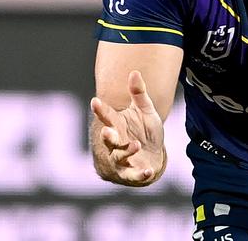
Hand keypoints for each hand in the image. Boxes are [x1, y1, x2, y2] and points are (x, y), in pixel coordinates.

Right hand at [90, 70, 165, 185]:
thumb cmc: (145, 131)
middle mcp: (116, 143)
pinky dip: (140, 174)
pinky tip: (148, 171)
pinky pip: (133, 175)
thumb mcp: (145, 111)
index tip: (95, 101)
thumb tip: (134, 72)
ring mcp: (122, 159)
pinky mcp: (131, 174)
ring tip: (136, 145)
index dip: (100, 110)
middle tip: (107, 131)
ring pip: (118, 157)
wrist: (153, 156)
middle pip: (108, 140)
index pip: (107, 116)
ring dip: (125, 151)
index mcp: (117, 125)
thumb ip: (139, 94)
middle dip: (107, 136)